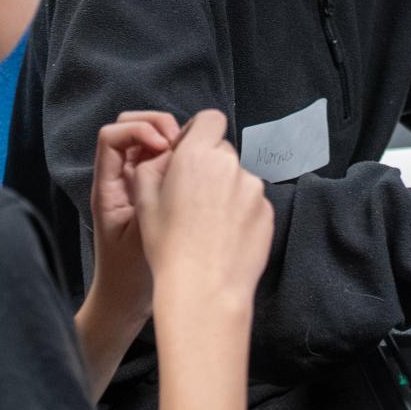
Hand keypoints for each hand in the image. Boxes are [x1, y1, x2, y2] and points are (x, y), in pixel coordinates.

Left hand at [88, 113, 180, 326]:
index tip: (164, 145)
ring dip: (169, 137)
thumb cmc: (129, 276)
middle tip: (179, 143)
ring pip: (146, 139)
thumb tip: (169, 156)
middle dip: (155, 124)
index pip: (111, 137)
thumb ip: (154, 194)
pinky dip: (177, 155)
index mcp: (107, 187)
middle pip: (128, 126)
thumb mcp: (142, 235)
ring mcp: (133, 183)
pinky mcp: (149, 191)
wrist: (125, 303)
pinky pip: (160, 159)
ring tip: (189, 154)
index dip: (138, 130)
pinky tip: (193, 169)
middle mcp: (117, 179)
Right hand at [133, 110, 273, 315]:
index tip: (188, 154)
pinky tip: (225, 237)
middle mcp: (229, 164)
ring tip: (209, 225)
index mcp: (197, 155)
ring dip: (225, 191)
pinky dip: (240, 213)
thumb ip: (155, 164)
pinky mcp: (267, 211)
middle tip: (193, 198)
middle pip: (222, 151)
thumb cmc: (168, 246)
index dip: (198, 132)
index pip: (209, 119)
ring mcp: (253, 188)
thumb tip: (169, 156)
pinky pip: (251, 202)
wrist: (204, 290)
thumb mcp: (144, 200)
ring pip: (237, 179)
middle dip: (209, 167)